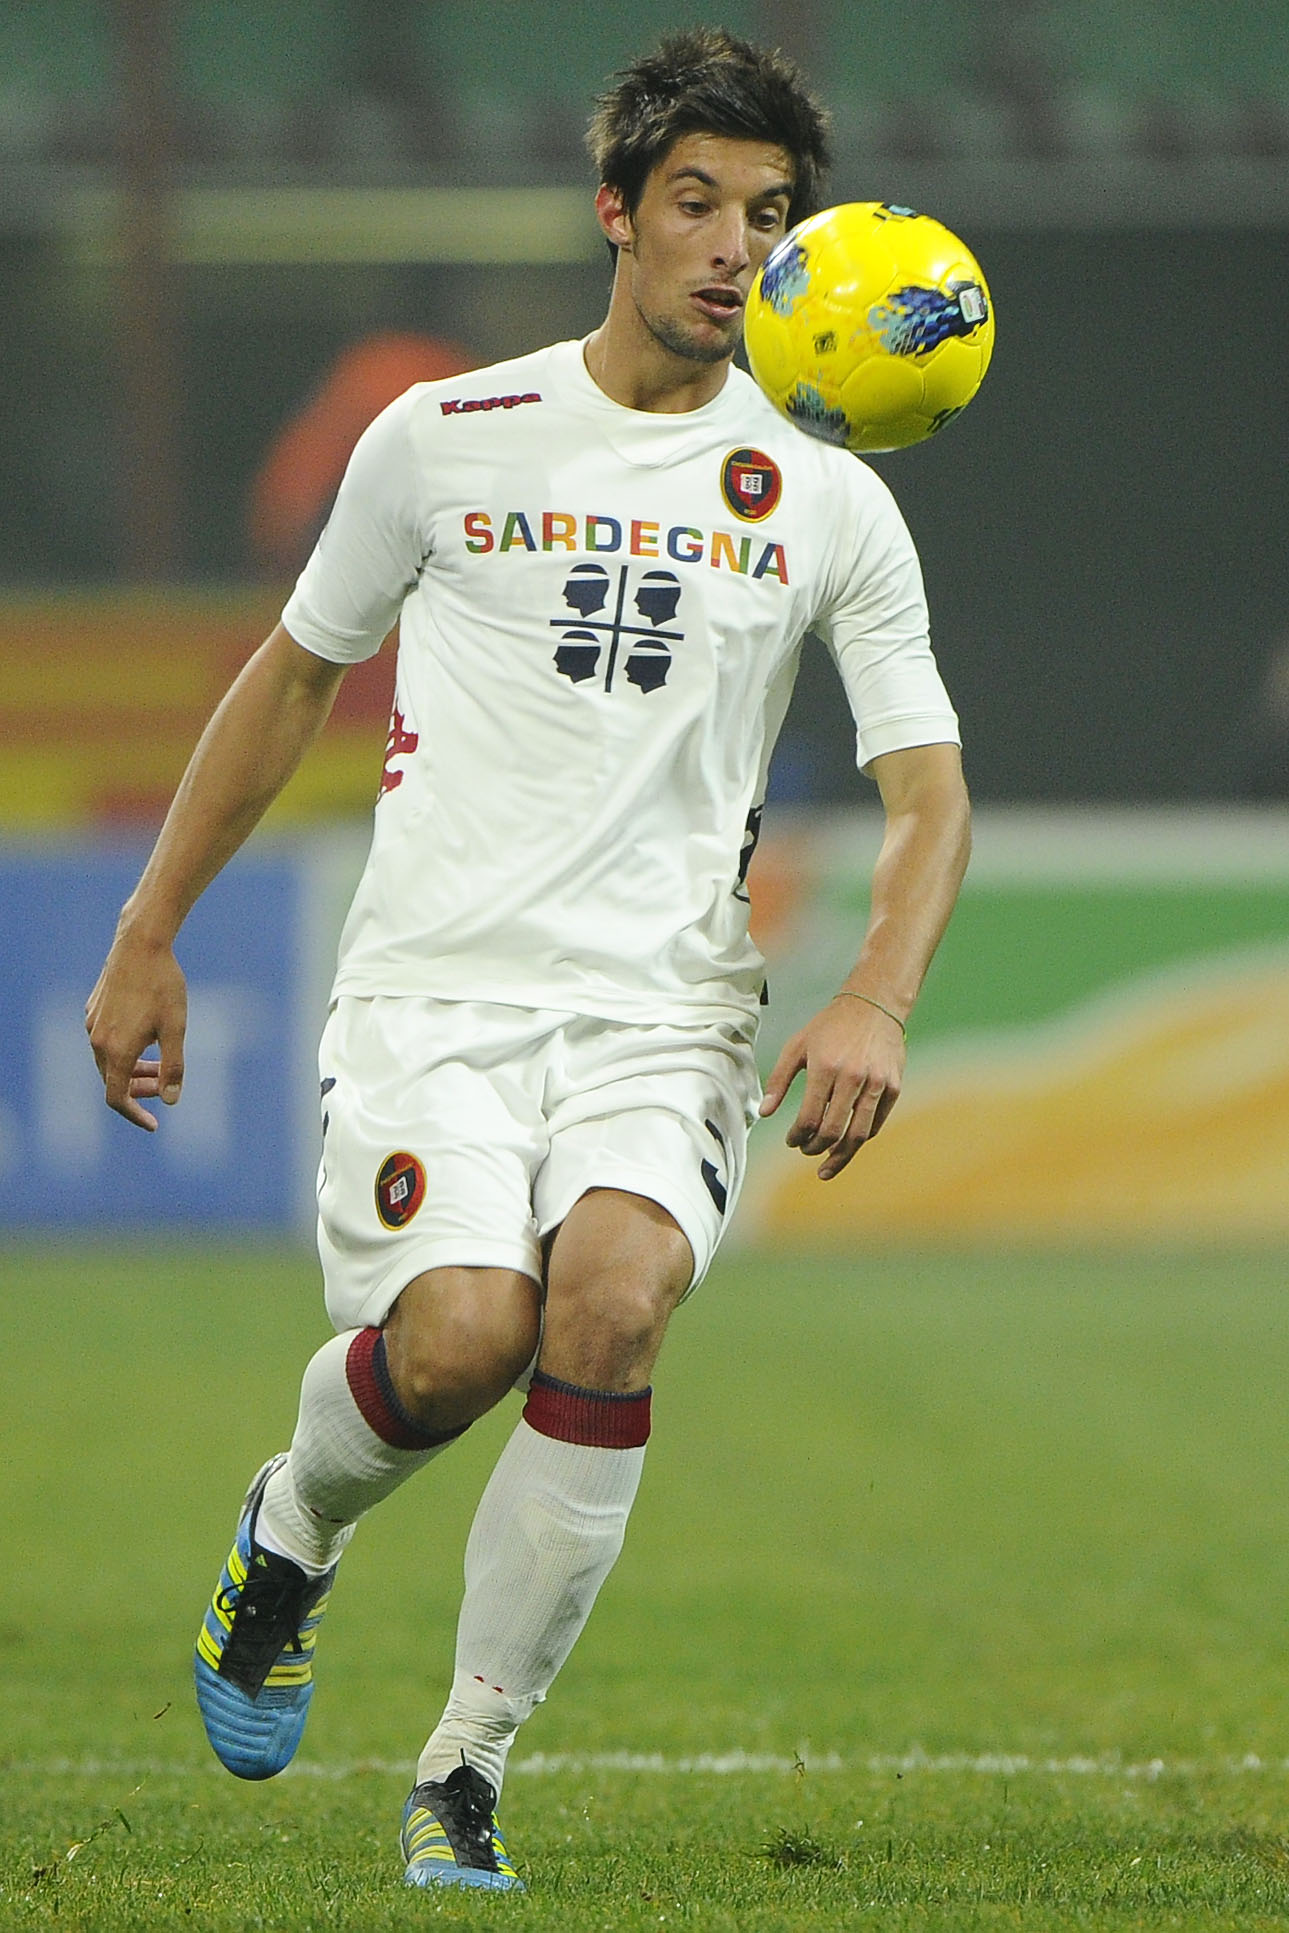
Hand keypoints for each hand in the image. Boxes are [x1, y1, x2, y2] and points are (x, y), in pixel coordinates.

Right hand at [85, 931, 187, 1130]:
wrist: (141, 945)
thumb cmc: (163, 986)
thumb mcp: (176, 1029)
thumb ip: (173, 1068)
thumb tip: (171, 1100)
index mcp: (117, 1050)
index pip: (117, 1097)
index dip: (135, 1115)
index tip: (154, 1123)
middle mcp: (98, 1040)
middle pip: (113, 1079)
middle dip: (138, 1088)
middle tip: (164, 1083)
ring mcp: (92, 1024)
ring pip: (108, 1059)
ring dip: (132, 1068)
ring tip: (159, 1061)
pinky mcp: (93, 1009)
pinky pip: (105, 1039)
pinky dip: (124, 1048)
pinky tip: (145, 1035)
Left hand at [758, 995, 904, 1179]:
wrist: (875, 1004)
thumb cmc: (830, 1026)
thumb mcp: (797, 1045)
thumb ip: (778, 1079)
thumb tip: (764, 1113)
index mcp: (825, 1067)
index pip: (809, 1118)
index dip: (797, 1136)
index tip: (790, 1140)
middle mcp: (853, 1078)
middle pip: (833, 1131)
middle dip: (815, 1148)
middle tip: (805, 1151)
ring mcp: (877, 1084)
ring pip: (858, 1134)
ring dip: (840, 1156)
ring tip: (826, 1167)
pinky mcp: (894, 1087)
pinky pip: (875, 1123)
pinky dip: (860, 1138)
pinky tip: (847, 1144)